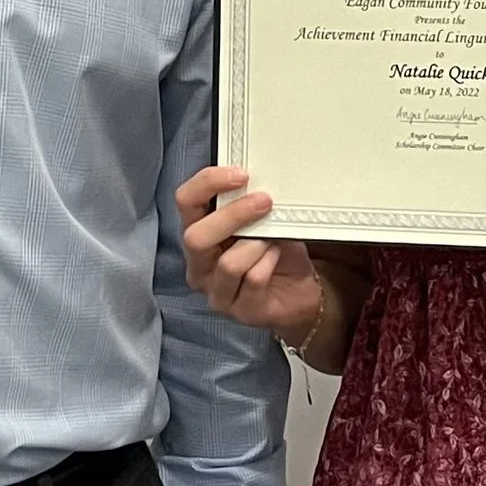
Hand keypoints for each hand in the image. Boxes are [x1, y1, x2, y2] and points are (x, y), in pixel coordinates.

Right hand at [174, 166, 320, 339]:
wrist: (299, 291)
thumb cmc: (275, 252)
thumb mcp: (262, 221)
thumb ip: (251, 203)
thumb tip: (259, 182)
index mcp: (199, 233)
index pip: (185, 202)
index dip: (208, 183)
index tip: (241, 174)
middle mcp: (199, 265)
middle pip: (195, 237)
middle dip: (232, 215)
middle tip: (263, 202)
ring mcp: (217, 292)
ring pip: (227, 264)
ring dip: (256, 244)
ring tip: (274, 238)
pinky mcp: (241, 311)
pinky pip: (253, 280)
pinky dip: (269, 262)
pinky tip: (277, 256)